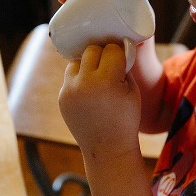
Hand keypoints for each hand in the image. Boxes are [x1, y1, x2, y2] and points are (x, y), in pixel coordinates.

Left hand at [58, 43, 141, 157]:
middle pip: (92, 50)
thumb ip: (124, 66)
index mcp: (107, 82)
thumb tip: (116, 46)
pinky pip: (70, 76)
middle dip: (103, 55)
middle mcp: (85, 84)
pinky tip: (89, 86)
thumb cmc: (126, 118)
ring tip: (98, 75)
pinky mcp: (62, 97)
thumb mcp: (132, 90)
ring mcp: (70, 91)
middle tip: (111, 64)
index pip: (111, 50)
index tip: (123, 59)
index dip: (119, 53)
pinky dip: (80, 77)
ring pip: (78, 61)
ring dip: (88, 64)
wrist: (107, 148)